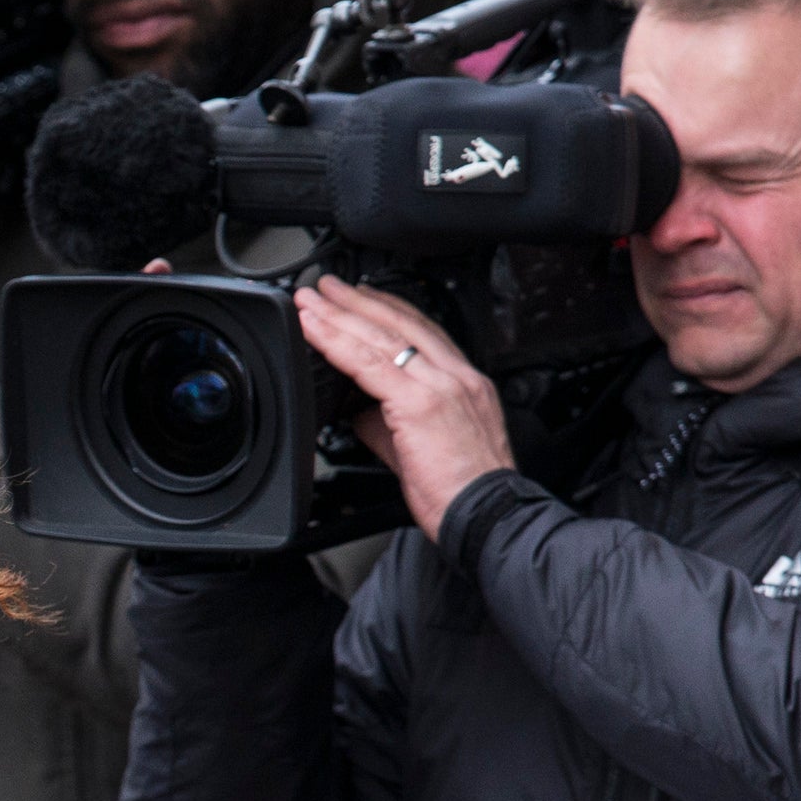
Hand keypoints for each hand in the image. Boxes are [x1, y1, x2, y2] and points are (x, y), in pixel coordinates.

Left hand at [296, 274, 514, 536]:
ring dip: (340, 313)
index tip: (362, 297)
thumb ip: (391, 424)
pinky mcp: (420, 403)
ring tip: (311, 300)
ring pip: (382, 336)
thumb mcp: (425, 446)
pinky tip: (315, 330)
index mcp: (465, 383)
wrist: (488, 515)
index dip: (388, 309)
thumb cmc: (463, 490)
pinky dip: (337, 342)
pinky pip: (369, 363)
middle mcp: (457, 376)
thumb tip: (361, 414)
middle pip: (401, 323)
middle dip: (359, 300)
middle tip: (326, 285)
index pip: (423, 331)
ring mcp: (442, 386)